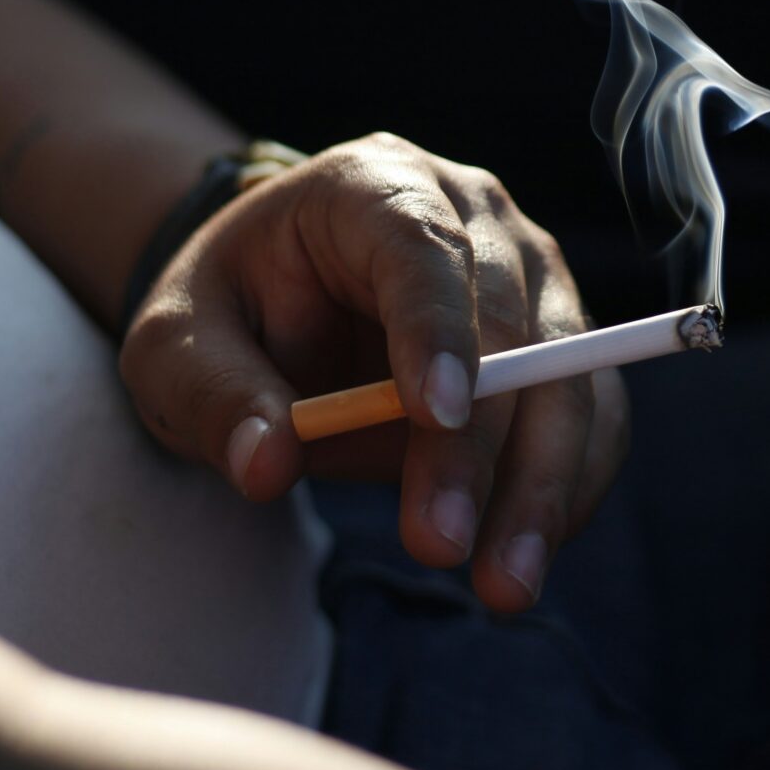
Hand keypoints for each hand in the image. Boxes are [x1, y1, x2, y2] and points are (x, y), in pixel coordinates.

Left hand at [119, 133, 629, 610]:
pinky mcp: (561, 345)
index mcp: (372, 186)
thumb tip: (265, 465)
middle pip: (509, 321)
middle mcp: (474, 215)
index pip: (422, 247)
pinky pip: (592, 415)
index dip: (437, 329)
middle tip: (440, 544)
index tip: (433, 417)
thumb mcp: (176, 346)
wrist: (280, 307)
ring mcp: (531, 276)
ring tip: (502, 583)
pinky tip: (524, 554)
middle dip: (480, 444)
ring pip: (571, 374)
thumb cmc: (230, 313)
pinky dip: (570, 488)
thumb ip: (214, 397)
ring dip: (545, 483)